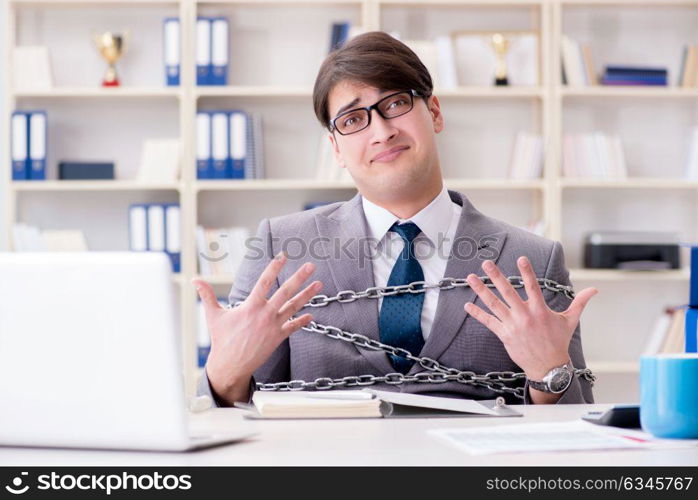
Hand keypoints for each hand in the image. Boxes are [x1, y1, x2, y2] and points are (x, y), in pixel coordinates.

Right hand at [193, 252, 322, 404]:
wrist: (230, 365)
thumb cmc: (221, 340)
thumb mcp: (213, 315)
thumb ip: (207, 295)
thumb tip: (194, 280)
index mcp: (250, 306)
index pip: (265, 282)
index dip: (274, 267)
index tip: (283, 255)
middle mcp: (265, 314)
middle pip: (285, 292)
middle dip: (300, 277)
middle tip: (311, 266)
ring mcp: (273, 326)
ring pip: (294, 307)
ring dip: (307, 295)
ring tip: (319, 284)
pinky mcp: (278, 338)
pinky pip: (293, 327)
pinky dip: (302, 321)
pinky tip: (311, 315)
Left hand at [463, 256, 597, 381]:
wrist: (548, 367)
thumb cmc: (559, 342)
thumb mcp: (570, 321)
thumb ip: (580, 302)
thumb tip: (595, 290)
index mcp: (540, 310)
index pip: (532, 286)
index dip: (527, 272)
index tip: (521, 258)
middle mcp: (525, 315)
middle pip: (507, 292)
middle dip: (496, 276)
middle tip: (486, 262)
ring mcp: (513, 325)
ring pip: (494, 304)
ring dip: (481, 290)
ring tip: (470, 277)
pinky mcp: (504, 335)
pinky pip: (488, 322)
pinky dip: (477, 313)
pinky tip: (467, 305)